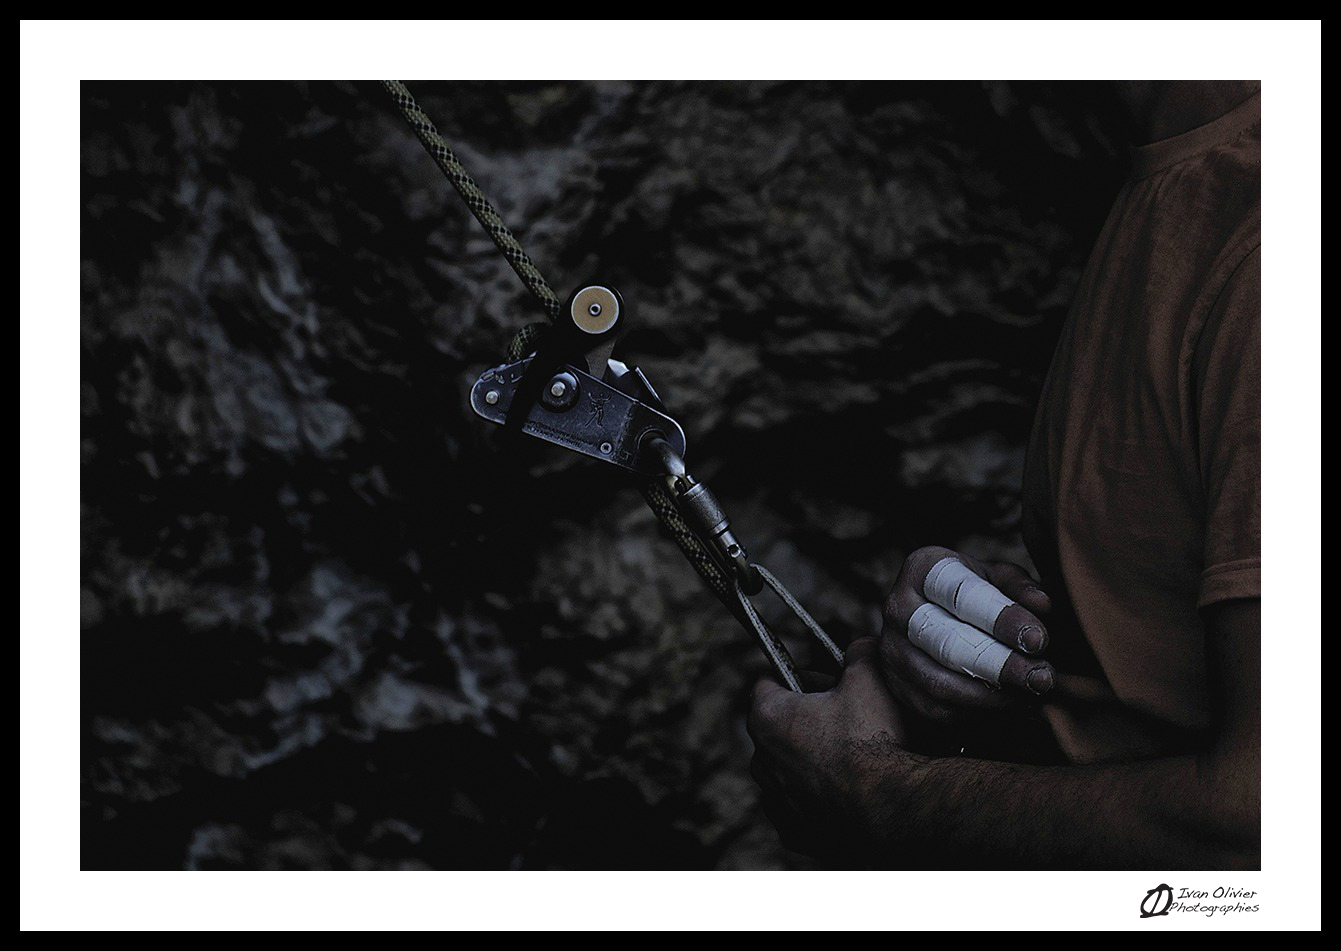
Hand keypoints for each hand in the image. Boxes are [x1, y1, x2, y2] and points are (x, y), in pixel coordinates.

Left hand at [747, 638, 909, 856]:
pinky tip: (848, 794)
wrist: (894, 807)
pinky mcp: (794, 833)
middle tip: (846, 718)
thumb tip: (859, 647)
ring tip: (851, 759)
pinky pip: (800, 808)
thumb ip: (857, 653)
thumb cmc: (875, 740)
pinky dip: (818, 800)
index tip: (826, 684)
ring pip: (787, 770)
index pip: (768, 684)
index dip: (801, 678)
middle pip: (778, 728)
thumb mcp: (868, 678)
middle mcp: (761, 762)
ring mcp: (776, 802)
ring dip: (810, 761)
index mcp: (768, 718)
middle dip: (806, 720)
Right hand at [879, 545, 1055, 722]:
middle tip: (1042, 677)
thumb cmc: (973, 596)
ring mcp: (892, 649)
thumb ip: (1020, 588)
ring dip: (992, 695)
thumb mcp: (997, 579)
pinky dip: (977, 713)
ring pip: (941, 683)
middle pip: (949, 643)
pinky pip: (937, 709)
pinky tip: (1008, 705)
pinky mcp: (897, 686)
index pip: (962, 595)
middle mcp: (899, 608)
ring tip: (1031, 696)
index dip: (1002, 619)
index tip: (1038, 641)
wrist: (930, 622)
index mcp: (924, 569)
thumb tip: (1042, 606)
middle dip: (1001, 664)